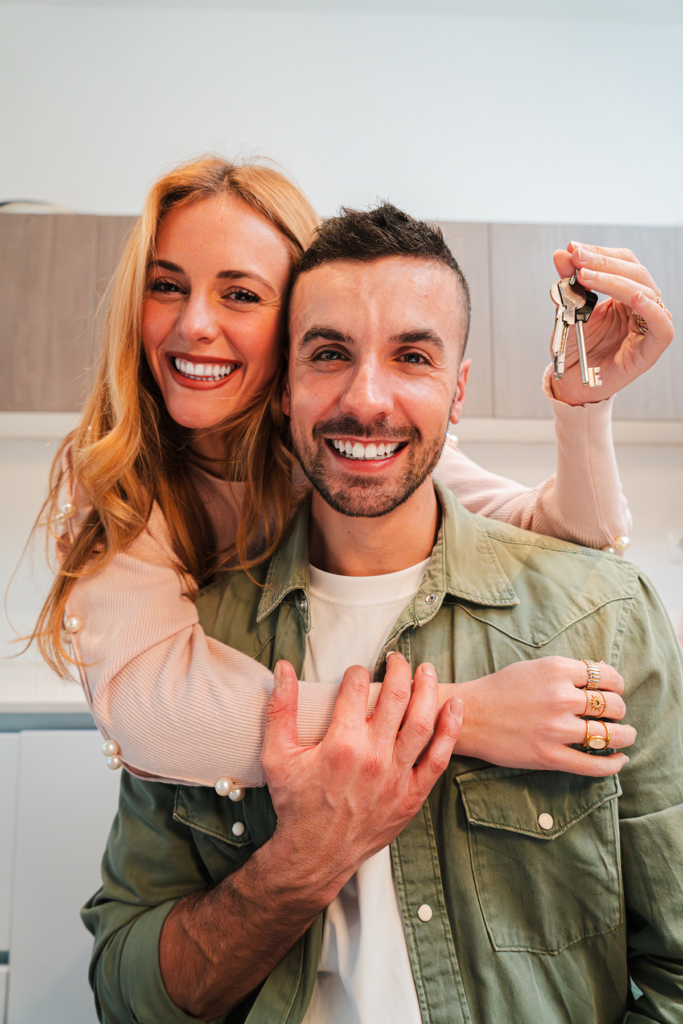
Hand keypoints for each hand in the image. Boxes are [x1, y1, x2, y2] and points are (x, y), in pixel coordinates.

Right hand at [261, 654, 461, 903]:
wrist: (316, 854)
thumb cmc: (296, 804)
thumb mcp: (277, 755)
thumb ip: (280, 709)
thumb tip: (282, 668)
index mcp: (340, 744)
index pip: (356, 689)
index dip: (358, 672)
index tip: (357, 672)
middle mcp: (372, 757)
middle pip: (395, 697)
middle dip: (398, 670)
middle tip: (397, 659)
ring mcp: (395, 777)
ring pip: (421, 721)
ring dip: (427, 690)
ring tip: (427, 671)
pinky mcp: (412, 795)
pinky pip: (438, 758)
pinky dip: (450, 730)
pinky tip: (454, 707)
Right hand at [454, 657, 634, 775]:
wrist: (469, 716)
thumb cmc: (500, 689)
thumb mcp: (534, 667)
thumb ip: (567, 671)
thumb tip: (601, 670)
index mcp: (557, 670)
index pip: (607, 676)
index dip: (616, 685)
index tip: (613, 691)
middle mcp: (561, 697)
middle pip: (613, 705)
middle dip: (618, 710)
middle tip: (613, 715)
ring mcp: (557, 729)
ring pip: (611, 734)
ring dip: (625, 736)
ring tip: (625, 736)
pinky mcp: (551, 756)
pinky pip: (594, 764)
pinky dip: (613, 764)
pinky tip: (619, 760)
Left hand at [549, 242, 673, 405]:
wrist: (572, 385)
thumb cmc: (575, 350)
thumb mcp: (567, 311)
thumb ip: (568, 284)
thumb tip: (561, 253)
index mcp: (625, 294)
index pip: (622, 262)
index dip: (600, 252)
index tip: (573, 248)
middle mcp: (641, 306)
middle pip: (634, 272)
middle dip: (603, 261)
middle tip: (577, 258)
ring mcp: (648, 325)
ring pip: (644, 291)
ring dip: (614, 280)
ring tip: (586, 276)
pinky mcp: (652, 349)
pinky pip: (661, 326)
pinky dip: (650, 309)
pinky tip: (634, 297)